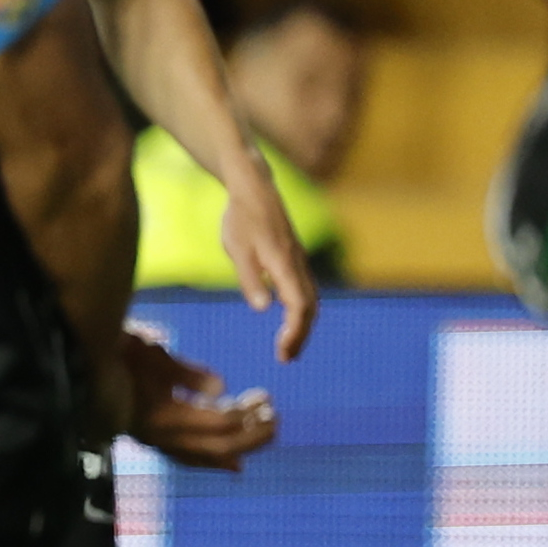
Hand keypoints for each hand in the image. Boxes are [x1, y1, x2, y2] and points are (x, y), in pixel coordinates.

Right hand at [121, 325, 276, 470]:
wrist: (79, 369)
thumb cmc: (116, 354)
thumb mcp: (152, 355)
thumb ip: (186, 374)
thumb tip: (220, 388)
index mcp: (163, 416)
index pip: (216, 423)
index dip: (245, 416)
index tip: (267, 400)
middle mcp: (160, 437)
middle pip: (216, 446)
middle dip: (250, 437)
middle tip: (275, 422)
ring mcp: (156, 442)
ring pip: (204, 456)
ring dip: (236, 449)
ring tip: (262, 437)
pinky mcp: (153, 440)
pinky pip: (188, 458)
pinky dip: (214, 461)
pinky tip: (234, 465)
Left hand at [212, 161, 319, 360]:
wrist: (254, 187)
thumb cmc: (242, 217)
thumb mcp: (237, 249)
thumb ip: (249, 278)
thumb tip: (262, 308)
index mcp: (284, 264)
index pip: (299, 306)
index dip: (295, 332)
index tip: (282, 352)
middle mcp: (297, 264)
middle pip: (310, 307)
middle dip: (300, 335)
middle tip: (286, 358)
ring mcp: (298, 261)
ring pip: (310, 299)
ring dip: (301, 325)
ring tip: (287, 347)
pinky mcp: (293, 258)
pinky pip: (304, 289)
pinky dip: (300, 310)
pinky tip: (288, 320)